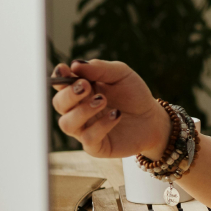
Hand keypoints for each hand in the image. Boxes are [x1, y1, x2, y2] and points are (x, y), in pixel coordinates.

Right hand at [50, 60, 169, 158]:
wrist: (152, 118)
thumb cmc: (133, 94)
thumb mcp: (121, 74)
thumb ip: (99, 68)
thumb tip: (75, 64)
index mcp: (80, 91)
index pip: (60, 84)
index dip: (58, 77)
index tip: (65, 70)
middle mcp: (77, 111)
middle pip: (58, 104)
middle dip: (69, 94)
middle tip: (86, 86)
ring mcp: (85, 129)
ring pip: (67, 124)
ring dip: (82, 111)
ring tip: (103, 100)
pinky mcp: (96, 146)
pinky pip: (88, 138)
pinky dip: (101, 125)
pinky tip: (116, 114)